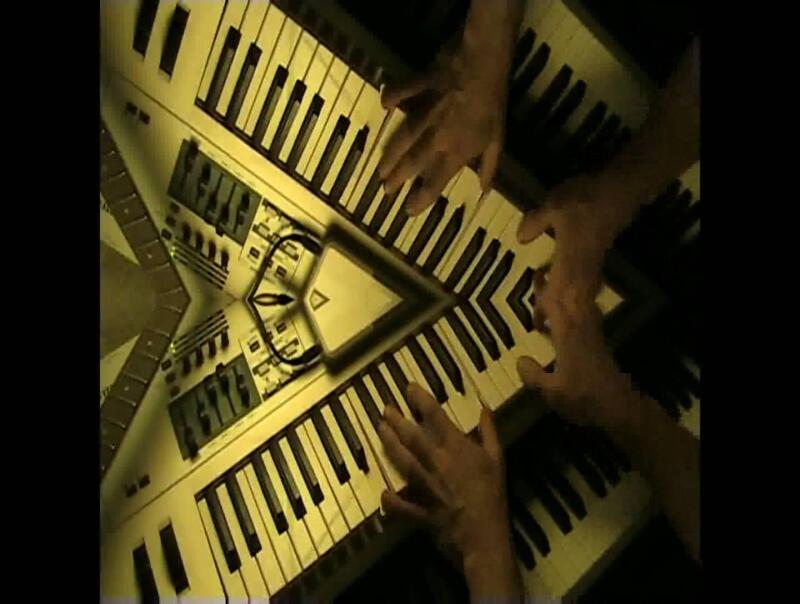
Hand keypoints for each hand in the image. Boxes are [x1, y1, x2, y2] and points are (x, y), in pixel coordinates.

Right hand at [377, 2, 519, 215]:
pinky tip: (384, 106)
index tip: (408, 210)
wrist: (486, 61)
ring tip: (380, 169)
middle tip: (385, 190)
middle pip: (413, 163)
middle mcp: (437, 136)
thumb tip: (484, 189)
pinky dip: (392, 97)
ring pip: (403, 137)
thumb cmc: (493, 102)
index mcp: (457, 150)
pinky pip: (402, 93)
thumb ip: (489, 165)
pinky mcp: (419, 88)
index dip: (421, 199)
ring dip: (389, 155)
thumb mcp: (498, 138)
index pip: (436, 181)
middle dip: (397, 179)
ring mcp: (426, 111)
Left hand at [377, 384, 520, 597]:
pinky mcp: (419, 510)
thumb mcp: (498, 459)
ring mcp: (426, 487)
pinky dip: (390, 501)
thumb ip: (489, 431)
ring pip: (402, 462)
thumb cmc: (494, 496)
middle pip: (411, 436)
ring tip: (379, 430)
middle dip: (396, 419)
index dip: (419, 399)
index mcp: (457, 449)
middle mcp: (437, 463)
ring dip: (389, 445)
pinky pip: (400, 505)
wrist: (487, 537)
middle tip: (385, 407)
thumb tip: (484, 407)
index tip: (409, 388)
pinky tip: (382, 492)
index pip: (435, 417)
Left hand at [516, 174, 637, 310]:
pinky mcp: (596, 260)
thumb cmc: (584, 199)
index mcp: (568, 264)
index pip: (554, 297)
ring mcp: (591, 267)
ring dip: (564, 306)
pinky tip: (562, 290)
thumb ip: (535, 224)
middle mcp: (581, 271)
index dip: (545, 311)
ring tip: (549, 315)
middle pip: (568, 304)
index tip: (536, 323)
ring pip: (577, 297)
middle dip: (556, 317)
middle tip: (541, 326)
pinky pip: (584, 286)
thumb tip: (520, 239)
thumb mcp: (553, 207)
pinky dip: (572, 292)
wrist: (620, 191)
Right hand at [516, 288, 634, 431]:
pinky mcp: (601, 343)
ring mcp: (594, 334)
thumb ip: (532, 375)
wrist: (619, 406)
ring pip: (582, 305)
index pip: (553, 304)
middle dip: (557, 293)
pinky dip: (580, 312)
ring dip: (570, 300)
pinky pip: (589, 317)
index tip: (531, 310)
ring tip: (556, 303)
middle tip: (543, 293)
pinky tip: (571, 324)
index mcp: (567, 334)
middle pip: (571, 298)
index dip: (541, 302)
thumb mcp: (551, 391)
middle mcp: (581, 328)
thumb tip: (519, 359)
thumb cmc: (583, 397)